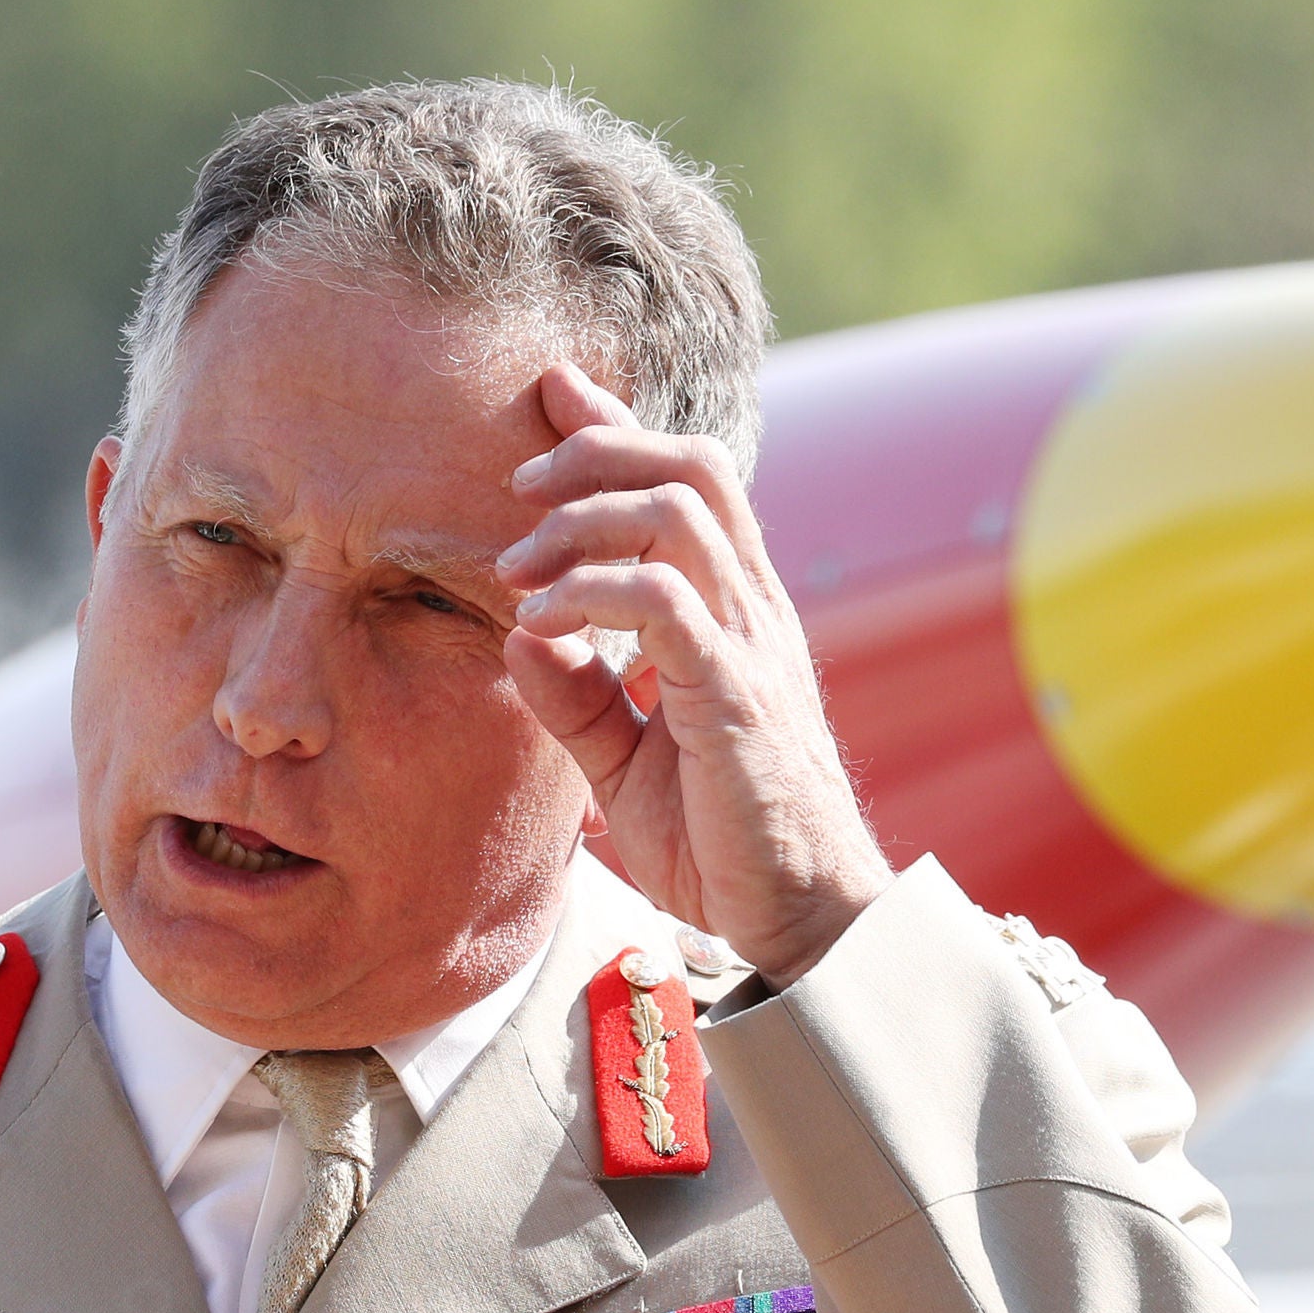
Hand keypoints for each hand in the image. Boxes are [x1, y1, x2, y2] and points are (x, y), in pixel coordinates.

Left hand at [497, 364, 891, 983]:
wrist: (798, 917)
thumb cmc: (720, 842)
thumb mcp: (625, 762)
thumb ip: (578, 697)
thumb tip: (517, 636)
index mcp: (734, 612)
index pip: (687, 483)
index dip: (619, 426)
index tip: (551, 395)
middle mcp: (753, 610)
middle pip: (692, 465)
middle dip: (598, 450)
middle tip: (517, 487)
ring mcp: (751, 645)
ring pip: (678, 511)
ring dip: (580, 520)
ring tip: (514, 566)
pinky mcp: (735, 695)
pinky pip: (663, 601)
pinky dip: (589, 594)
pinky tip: (540, 622)